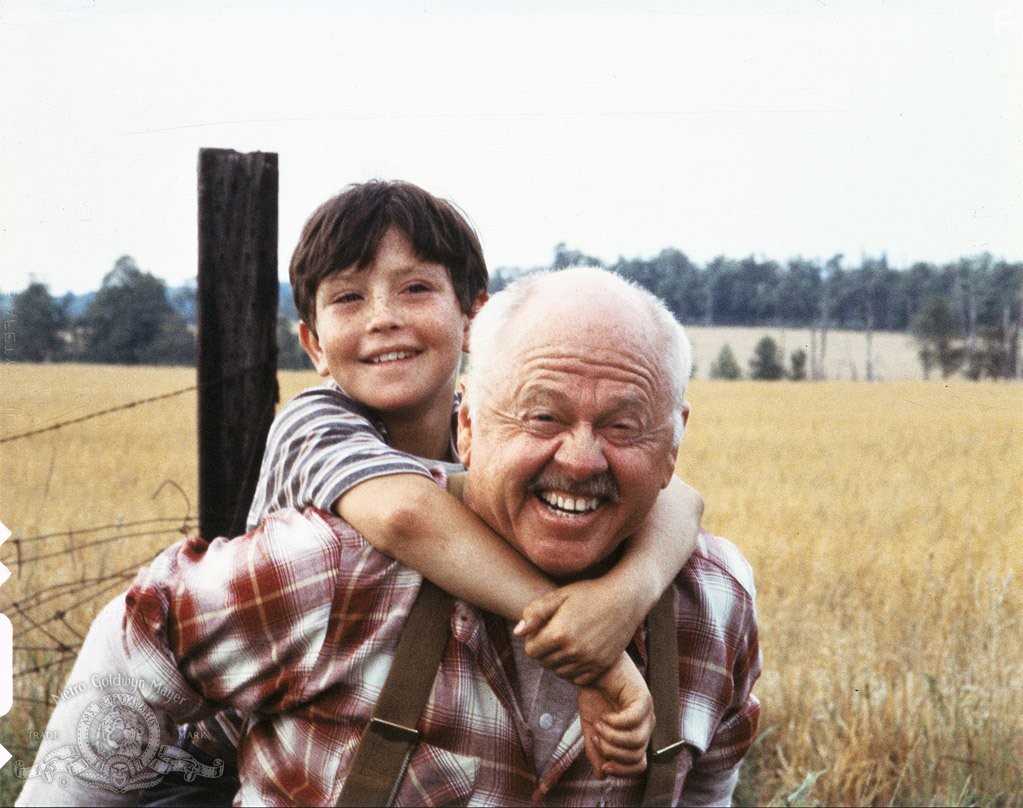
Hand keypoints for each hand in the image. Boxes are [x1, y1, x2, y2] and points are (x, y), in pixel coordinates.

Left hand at [514, 578, 644, 685]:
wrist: (624, 599)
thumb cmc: (589, 593)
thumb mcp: (559, 596)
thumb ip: (535, 613)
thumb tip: (517, 633)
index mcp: (559, 633)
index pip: (531, 651)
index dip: (533, 640)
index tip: (542, 629)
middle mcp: (574, 651)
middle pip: (544, 663)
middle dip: (544, 650)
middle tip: (554, 634)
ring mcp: (589, 661)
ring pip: (560, 673)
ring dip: (558, 661)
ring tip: (566, 642)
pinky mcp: (602, 666)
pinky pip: (578, 679)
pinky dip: (574, 670)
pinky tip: (578, 653)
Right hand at [577, 652, 653, 777]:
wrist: (591, 667)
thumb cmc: (594, 693)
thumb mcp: (592, 727)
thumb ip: (596, 750)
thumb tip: (602, 776)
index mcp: (636, 733)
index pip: (640, 765)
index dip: (623, 770)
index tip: (604, 765)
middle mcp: (646, 724)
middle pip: (636, 756)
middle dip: (611, 752)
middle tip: (595, 737)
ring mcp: (647, 711)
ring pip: (636, 742)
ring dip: (611, 738)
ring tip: (598, 725)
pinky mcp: (643, 697)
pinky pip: (633, 721)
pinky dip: (615, 723)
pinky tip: (606, 715)